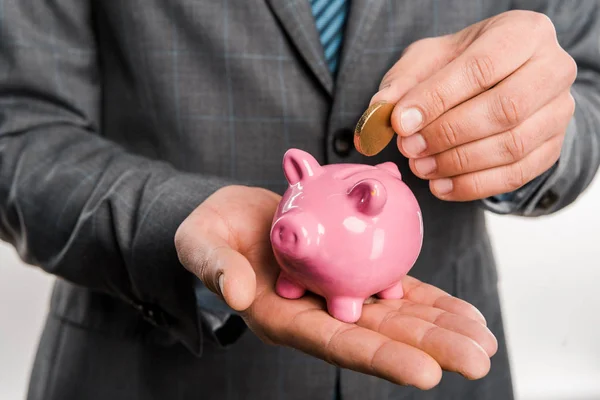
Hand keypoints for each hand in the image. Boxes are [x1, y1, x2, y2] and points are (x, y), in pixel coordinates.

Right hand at [175, 185, 497, 388]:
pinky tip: (463, 310)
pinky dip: (429, 298)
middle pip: (379, 335)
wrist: (232, 217)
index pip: (336, 344)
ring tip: (484, 338)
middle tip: (479, 358)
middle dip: (430, 348)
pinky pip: (395, 287)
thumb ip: (214, 267)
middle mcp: (319, 313)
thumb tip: (237, 291)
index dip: (380, 357)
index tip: (426, 373)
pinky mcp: (351, 270)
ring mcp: (338, 293)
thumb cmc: (210, 233)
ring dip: (441, 327)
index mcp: (284, 318)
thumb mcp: (200, 244)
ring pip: (396, 314)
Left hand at [371, 10, 576, 200]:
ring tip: (420, 167)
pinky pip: (516, 175)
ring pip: (512, 146)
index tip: (401, 123)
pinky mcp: (553, 147)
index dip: (437, 99)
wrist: (500, 82)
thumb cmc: (460, 66)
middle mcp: (553, 69)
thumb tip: (378, 114)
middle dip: (448, 134)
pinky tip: (441, 186)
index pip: (481, 67)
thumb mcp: (427, 61)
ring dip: (458, 163)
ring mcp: (559, 112)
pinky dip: (473, 186)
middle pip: (505, 109)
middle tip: (409, 148)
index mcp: (523, 33)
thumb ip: (402, 84)